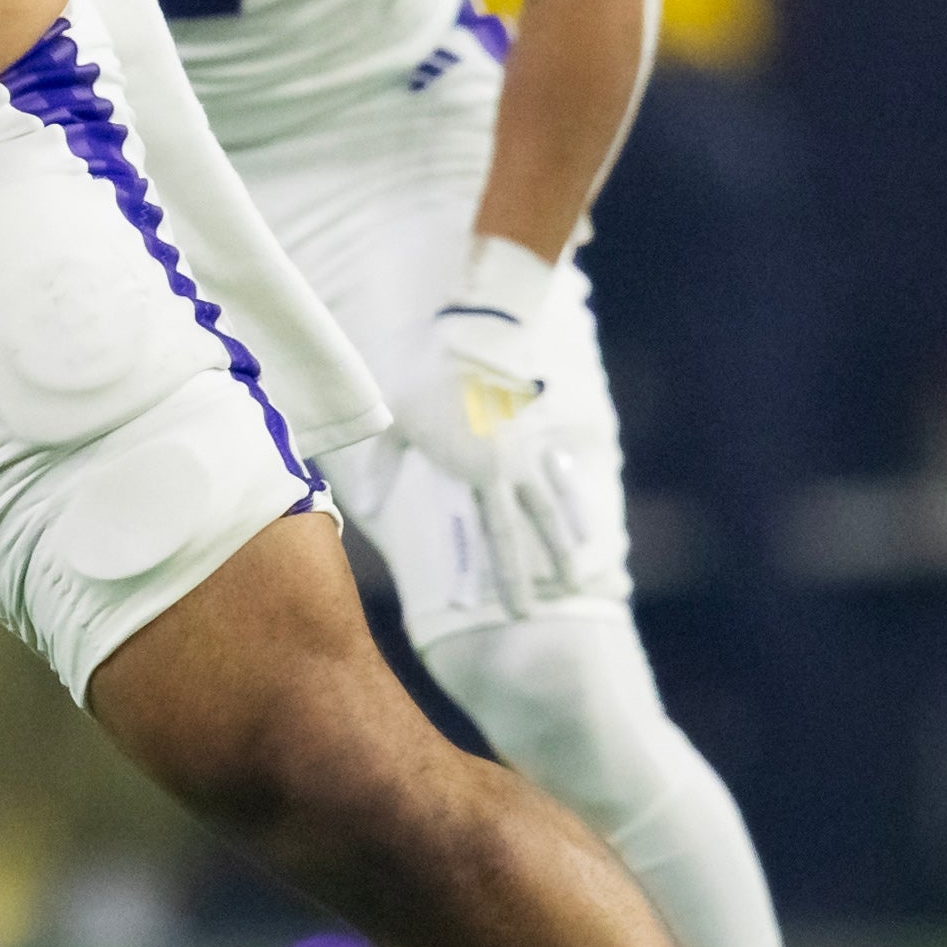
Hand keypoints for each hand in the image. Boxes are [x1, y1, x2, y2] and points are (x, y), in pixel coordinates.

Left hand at [383, 236, 583, 612]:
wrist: (474, 331)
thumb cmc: (425, 375)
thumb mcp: (396, 421)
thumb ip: (383, 466)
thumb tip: (366, 505)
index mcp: (479, 473)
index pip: (501, 540)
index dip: (511, 580)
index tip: (519, 615)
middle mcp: (512, 468)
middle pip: (533, 530)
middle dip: (543, 571)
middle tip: (556, 605)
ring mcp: (530, 447)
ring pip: (555, 502)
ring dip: (565, 538)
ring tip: (576, 572)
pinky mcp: (539, 427)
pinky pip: (560, 470)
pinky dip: (571, 496)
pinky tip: (580, 520)